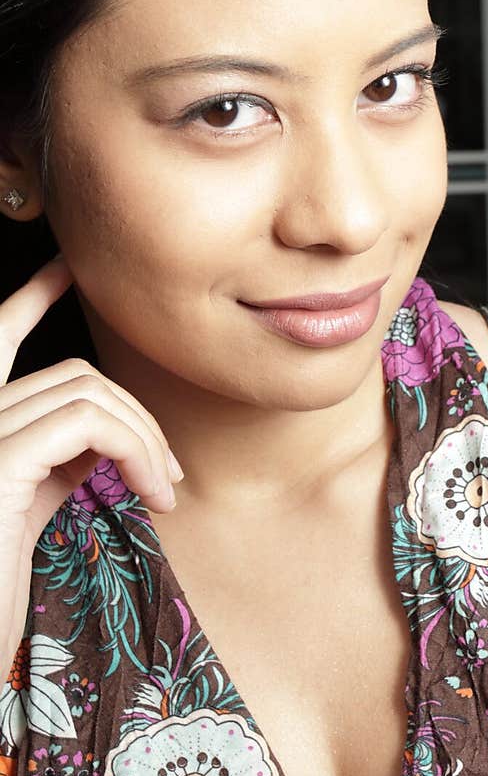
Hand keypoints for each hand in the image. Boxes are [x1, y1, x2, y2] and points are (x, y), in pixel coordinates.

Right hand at [0, 254, 183, 685]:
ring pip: (87, 390)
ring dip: (146, 436)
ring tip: (163, 490)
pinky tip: (152, 491)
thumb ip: (57, 457)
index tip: (65, 268)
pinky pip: (87, 421)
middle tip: (168, 473)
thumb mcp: (30, 507)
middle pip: (74, 373)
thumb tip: (107, 434)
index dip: (30, 296)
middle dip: (138, 413)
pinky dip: (137, 448)